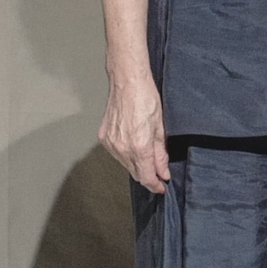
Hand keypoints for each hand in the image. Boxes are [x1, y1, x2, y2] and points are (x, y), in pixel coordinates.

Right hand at [100, 70, 170, 193]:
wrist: (127, 81)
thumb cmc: (145, 97)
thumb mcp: (160, 128)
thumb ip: (161, 154)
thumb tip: (163, 171)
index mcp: (139, 147)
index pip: (146, 177)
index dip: (155, 185)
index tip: (161, 186)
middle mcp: (122, 148)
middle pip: (135, 173)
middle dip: (147, 174)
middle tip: (158, 171)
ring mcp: (110, 143)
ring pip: (125, 164)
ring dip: (136, 164)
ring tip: (146, 153)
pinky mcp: (103, 137)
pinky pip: (117, 154)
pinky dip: (126, 154)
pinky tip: (133, 144)